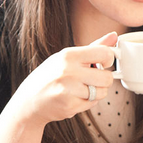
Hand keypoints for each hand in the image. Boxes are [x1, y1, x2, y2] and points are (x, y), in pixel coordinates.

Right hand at [2, 32, 118, 127]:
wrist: (29, 101)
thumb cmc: (50, 76)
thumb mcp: (68, 57)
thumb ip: (93, 47)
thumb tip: (114, 36)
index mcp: (68, 55)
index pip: (104, 54)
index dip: (109, 60)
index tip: (103, 63)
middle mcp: (68, 71)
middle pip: (107, 77)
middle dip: (103, 80)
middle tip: (91, 79)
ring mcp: (68, 90)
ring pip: (102, 92)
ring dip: (96, 92)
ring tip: (81, 89)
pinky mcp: (69, 106)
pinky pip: (93, 104)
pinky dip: (87, 102)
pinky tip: (74, 98)